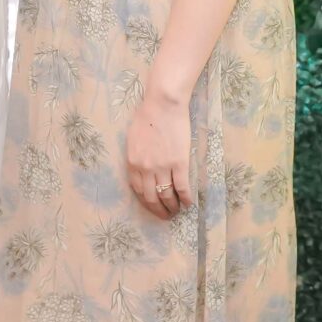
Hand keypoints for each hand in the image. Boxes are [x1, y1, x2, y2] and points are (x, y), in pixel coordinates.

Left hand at [123, 87, 191, 219]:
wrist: (163, 105)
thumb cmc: (147, 116)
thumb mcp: (132, 138)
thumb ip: (135, 156)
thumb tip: (140, 169)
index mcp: (133, 162)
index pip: (137, 190)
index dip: (146, 202)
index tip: (152, 207)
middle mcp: (145, 168)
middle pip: (151, 197)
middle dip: (159, 210)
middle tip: (166, 216)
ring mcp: (163, 167)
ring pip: (167, 196)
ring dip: (172, 207)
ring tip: (177, 212)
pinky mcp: (179, 163)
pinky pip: (182, 187)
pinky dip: (186, 198)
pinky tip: (189, 203)